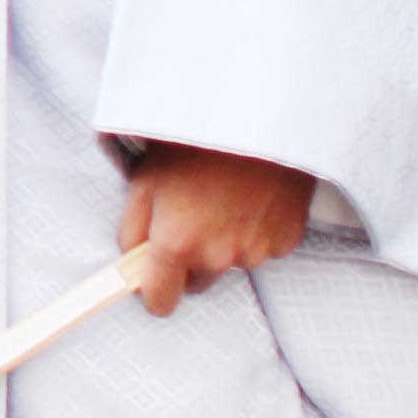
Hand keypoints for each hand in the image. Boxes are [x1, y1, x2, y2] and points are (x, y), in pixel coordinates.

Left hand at [120, 144, 315, 303]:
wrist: (256, 116)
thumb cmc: (194, 143)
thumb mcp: (145, 179)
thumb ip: (133, 228)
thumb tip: (132, 258)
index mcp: (177, 244)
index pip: (161, 301)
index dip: (154, 291)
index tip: (154, 280)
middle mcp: (217, 256)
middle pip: (197, 282)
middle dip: (190, 261)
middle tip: (190, 217)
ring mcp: (255, 252)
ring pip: (230, 263)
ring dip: (224, 243)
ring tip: (224, 197)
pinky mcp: (285, 242)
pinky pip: (261, 248)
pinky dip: (255, 231)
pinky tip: (251, 198)